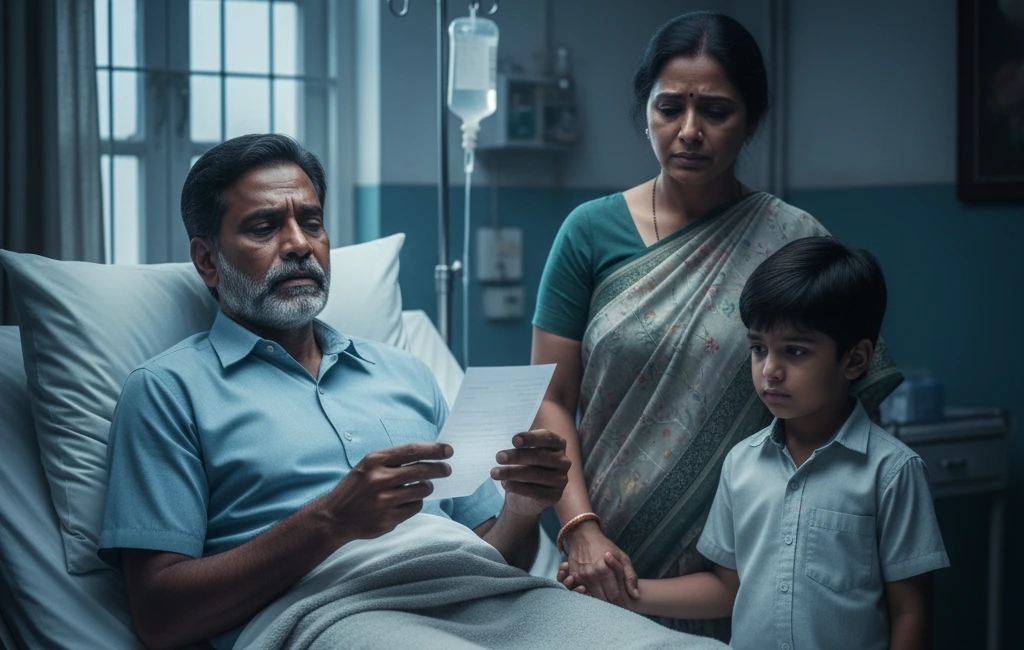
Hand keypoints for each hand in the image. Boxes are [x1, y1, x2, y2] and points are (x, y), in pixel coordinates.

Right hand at [321, 442, 452, 540]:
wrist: (334, 517)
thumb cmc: (357, 488)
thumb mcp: (368, 466)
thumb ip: (394, 461)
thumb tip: (429, 457)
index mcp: (375, 461)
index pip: (413, 450)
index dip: (434, 450)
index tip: (449, 450)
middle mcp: (379, 479)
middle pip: (422, 470)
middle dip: (440, 469)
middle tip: (447, 470)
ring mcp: (384, 501)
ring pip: (422, 490)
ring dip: (426, 488)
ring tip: (421, 487)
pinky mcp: (388, 519)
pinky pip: (416, 507)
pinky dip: (415, 503)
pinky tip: (406, 502)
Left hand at [489, 429, 569, 516]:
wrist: (525, 497)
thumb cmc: (524, 467)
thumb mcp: (523, 454)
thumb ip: (521, 448)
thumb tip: (513, 445)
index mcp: (558, 445)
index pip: (547, 437)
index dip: (531, 438)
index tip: (514, 440)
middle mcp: (563, 461)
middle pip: (540, 456)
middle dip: (517, 456)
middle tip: (498, 457)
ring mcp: (561, 480)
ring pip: (535, 474)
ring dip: (512, 473)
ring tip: (494, 473)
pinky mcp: (554, 496)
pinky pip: (534, 491)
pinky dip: (517, 487)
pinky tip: (504, 484)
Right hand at [562, 523, 638, 606]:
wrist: (583, 535)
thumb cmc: (605, 546)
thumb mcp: (622, 557)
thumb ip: (630, 576)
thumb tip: (635, 596)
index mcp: (604, 570)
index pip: (615, 596)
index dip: (622, 604)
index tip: (627, 608)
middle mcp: (591, 575)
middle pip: (603, 600)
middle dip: (613, 606)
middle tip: (620, 609)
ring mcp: (580, 577)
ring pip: (593, 598)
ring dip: (602, 603)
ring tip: (610, 604)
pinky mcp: (573, 577)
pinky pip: (582, 593)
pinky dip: (590, 596)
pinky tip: (598, 595)